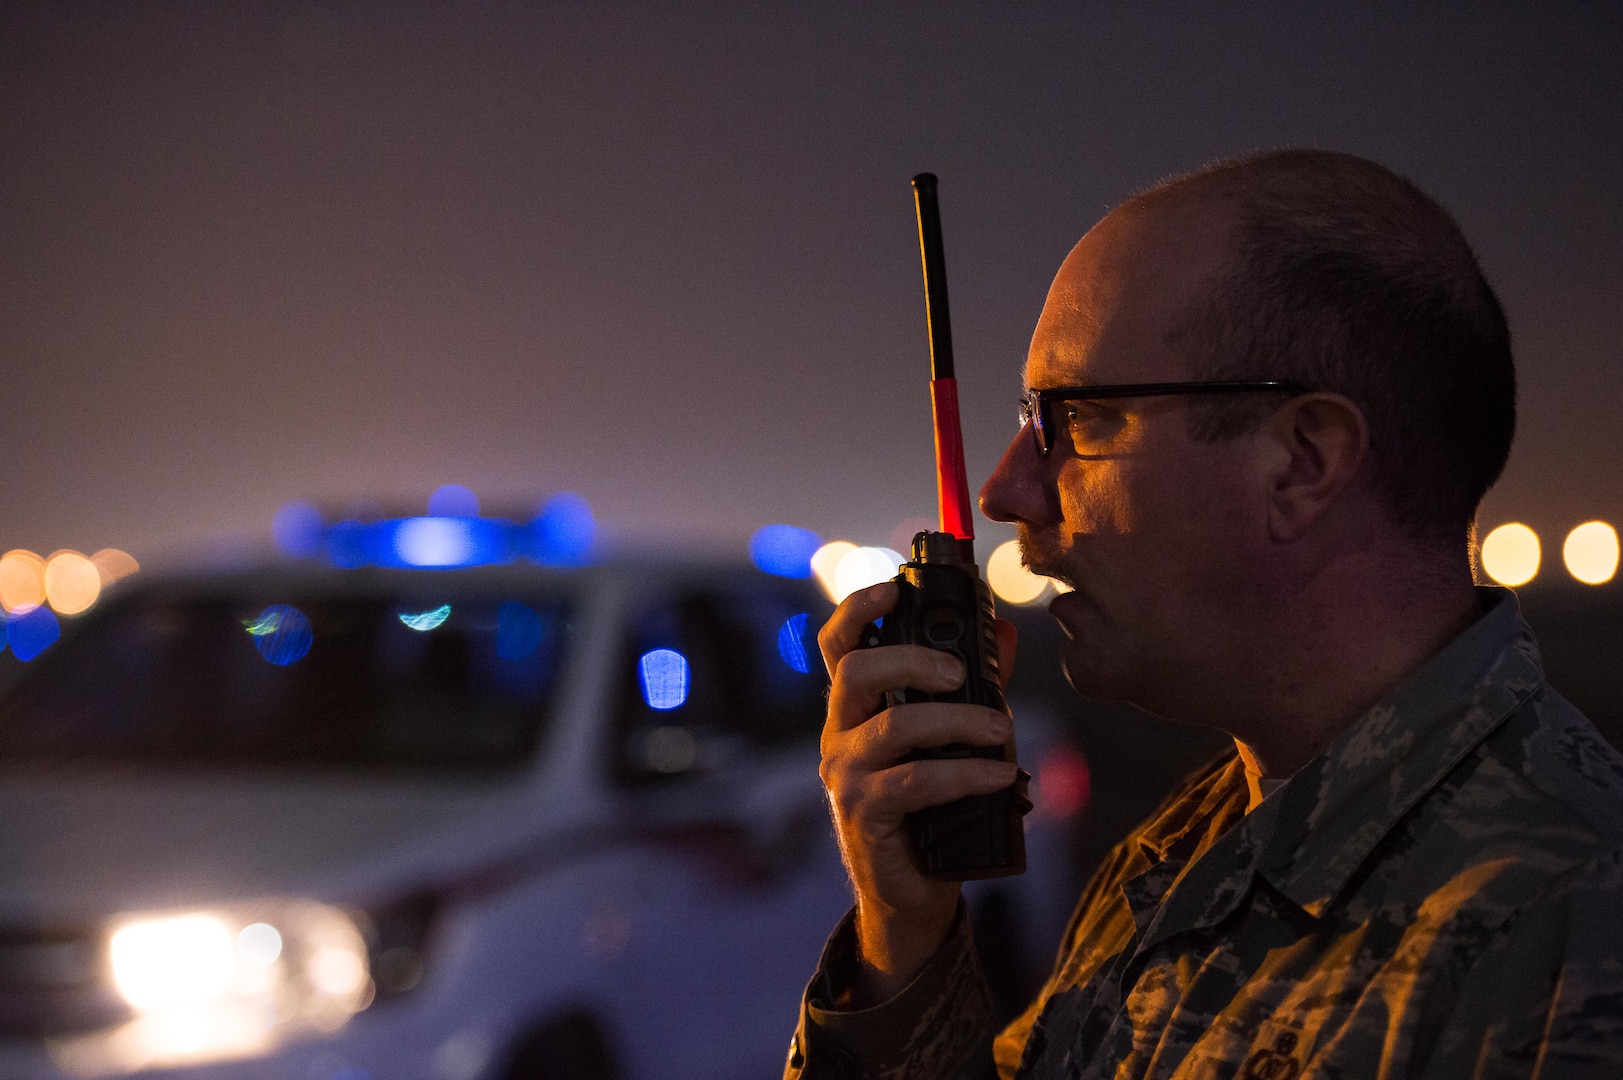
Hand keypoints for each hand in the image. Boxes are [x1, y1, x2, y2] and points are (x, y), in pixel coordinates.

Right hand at [817, 581, 1018, 1004]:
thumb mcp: (951, 739)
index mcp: (855, 707)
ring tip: (1001, 726)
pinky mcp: (865, 814)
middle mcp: (839, 734)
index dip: (860, 609)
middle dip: (912, 658)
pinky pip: (913, 782)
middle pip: (858, 671)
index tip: (896, 587)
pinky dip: (963, 772)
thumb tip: (1005, 636)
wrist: (913, 891)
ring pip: (892, 726)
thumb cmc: (931, 807)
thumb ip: (973, 686)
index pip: (839, 645)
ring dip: (955, 720)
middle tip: (961, 671)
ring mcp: (845, 775)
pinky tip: (1000, 773)